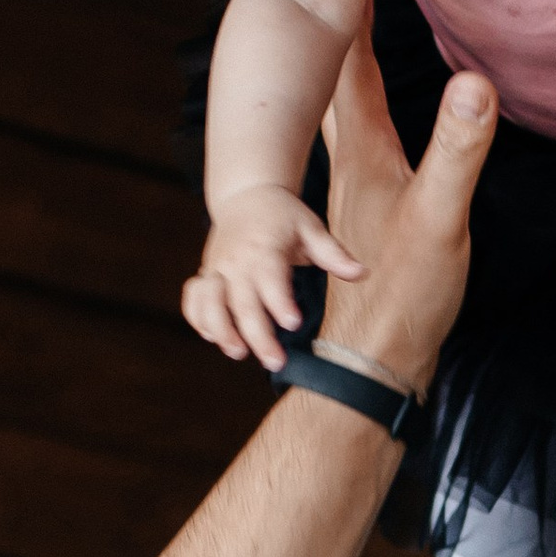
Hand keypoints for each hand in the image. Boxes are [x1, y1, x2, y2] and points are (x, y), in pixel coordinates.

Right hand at [182, 184, 361, 375]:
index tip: (293, 322)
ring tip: (237, 353)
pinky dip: (197, 318)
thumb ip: (334, 254)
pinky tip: (213, 337)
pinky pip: (193, 299)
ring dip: (219, 328)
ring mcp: (217, 268)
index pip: (270, 277)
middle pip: (241, 302)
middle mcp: (237, 261)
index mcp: (264, 248)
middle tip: (275, 361)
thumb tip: (362, 273)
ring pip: (209, 302)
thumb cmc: (283, 216)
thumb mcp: (312, 228)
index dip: (279, 301)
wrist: (246, 196)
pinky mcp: (206, 275)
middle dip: (256, 334)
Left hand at [317, 4, 497, 393]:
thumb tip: (473, 81)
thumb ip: (459, 149)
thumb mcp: (442, 217)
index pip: (355, 71)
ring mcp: (351, 197)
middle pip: (339, 88)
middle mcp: (350, 168)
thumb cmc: (405, 294)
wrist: (372, 365)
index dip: (357, 19)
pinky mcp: (361, 223)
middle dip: (344, 38)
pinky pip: (353, 153)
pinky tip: (366, 140)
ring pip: (339, 120)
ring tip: (347, 48)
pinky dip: (356, 124)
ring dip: (344, 79)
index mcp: (365, 154)